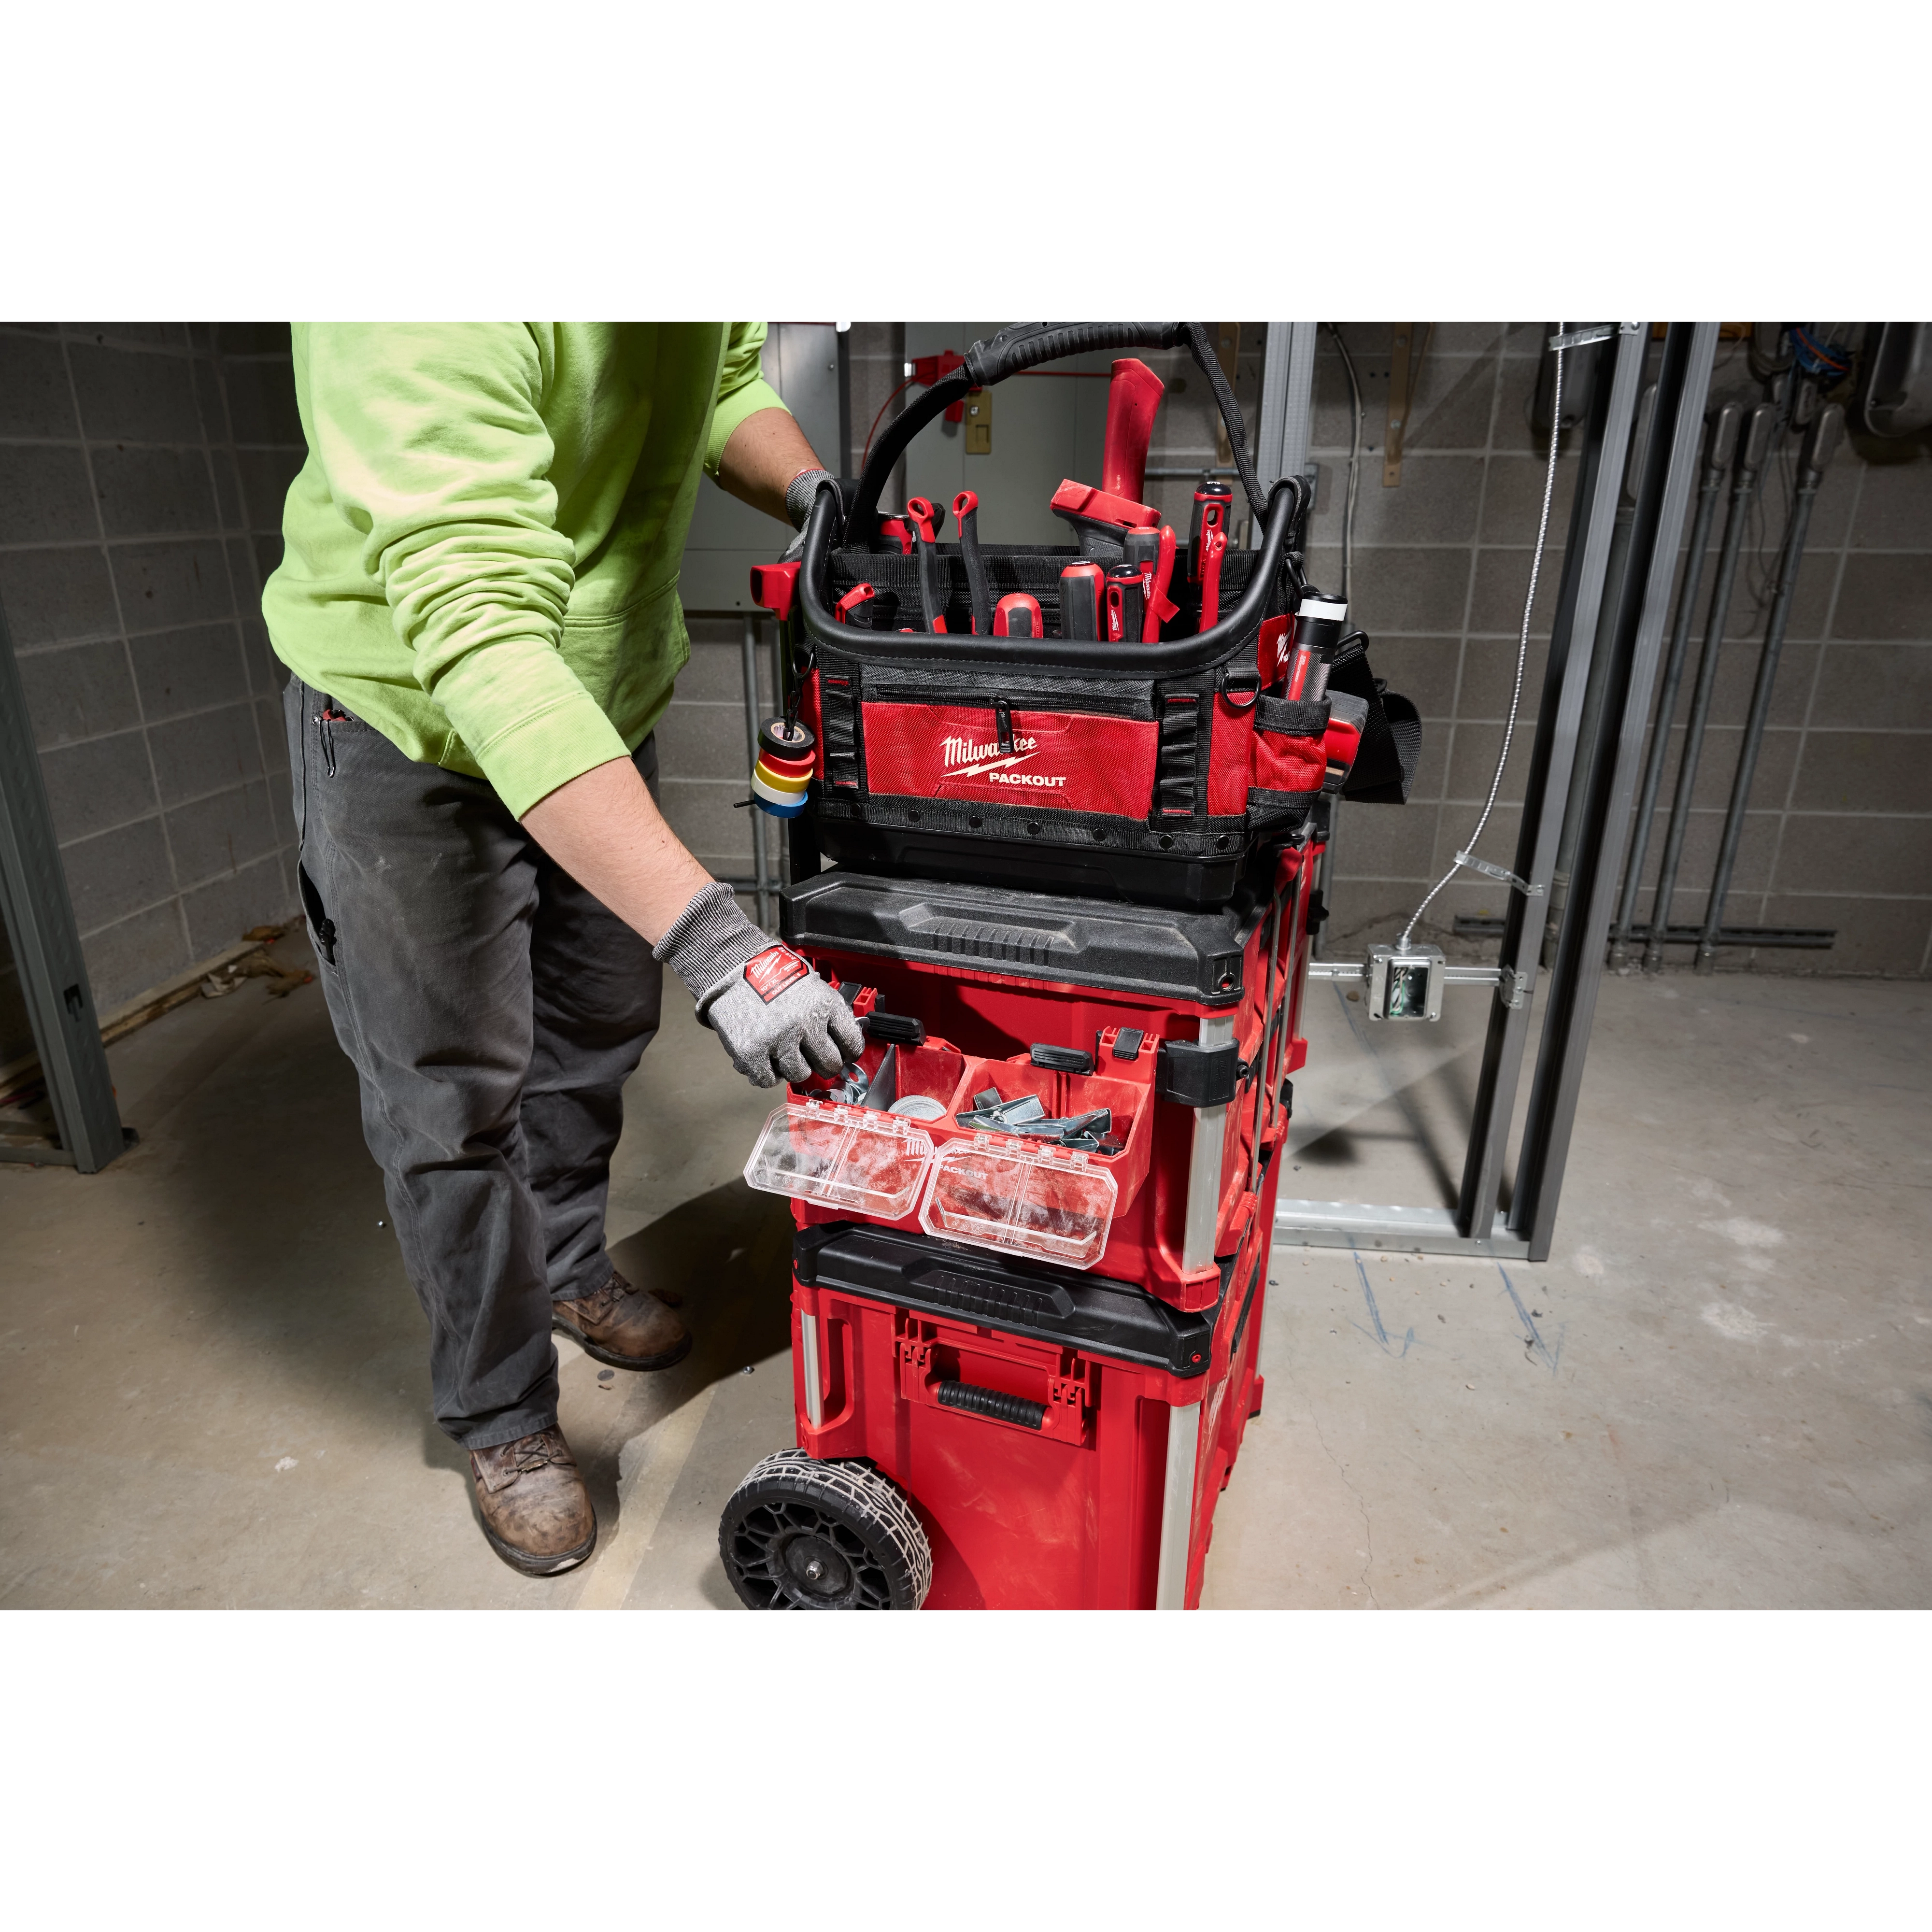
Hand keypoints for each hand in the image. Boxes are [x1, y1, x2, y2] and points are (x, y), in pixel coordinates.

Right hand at [655, 883, 863, 1088]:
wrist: (733, 965)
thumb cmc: (774, 975)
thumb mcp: (813, 986)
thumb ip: (829, 1013)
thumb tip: (844, 1044)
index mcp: (824, 1005)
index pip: (852, 1043)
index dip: (848, 1052)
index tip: (844, 1054)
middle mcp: (805, 1024)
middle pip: (829, 1064)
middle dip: (825, 1064)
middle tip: (815, 1059)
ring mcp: (779, 1040)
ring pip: (800, 1075)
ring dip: (794, 1068)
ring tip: (785, 1052)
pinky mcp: (752, 1053)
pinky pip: (769, 1080)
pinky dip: (767, 1073)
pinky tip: (766, 1058)